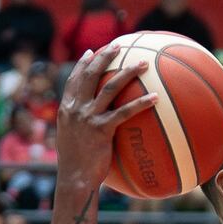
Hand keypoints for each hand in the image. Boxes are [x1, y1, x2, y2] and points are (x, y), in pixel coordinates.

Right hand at [57, 44, 156, 188]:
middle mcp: (75, 108)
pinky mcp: (101, 129)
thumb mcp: (73, 139)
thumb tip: (95, 123)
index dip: (82, 64)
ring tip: (144, 63)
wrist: (74, 178)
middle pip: (91, 75)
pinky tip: (156, 98)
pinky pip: (124, 112)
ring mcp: (87, 117)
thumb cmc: (77, 163)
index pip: (74, 80)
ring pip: (109, 88)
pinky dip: (141, 103)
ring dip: (128, 73)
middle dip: (105, 57)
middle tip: (119, 45)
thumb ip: (80, 125)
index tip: (91, 51)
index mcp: (66, 108)